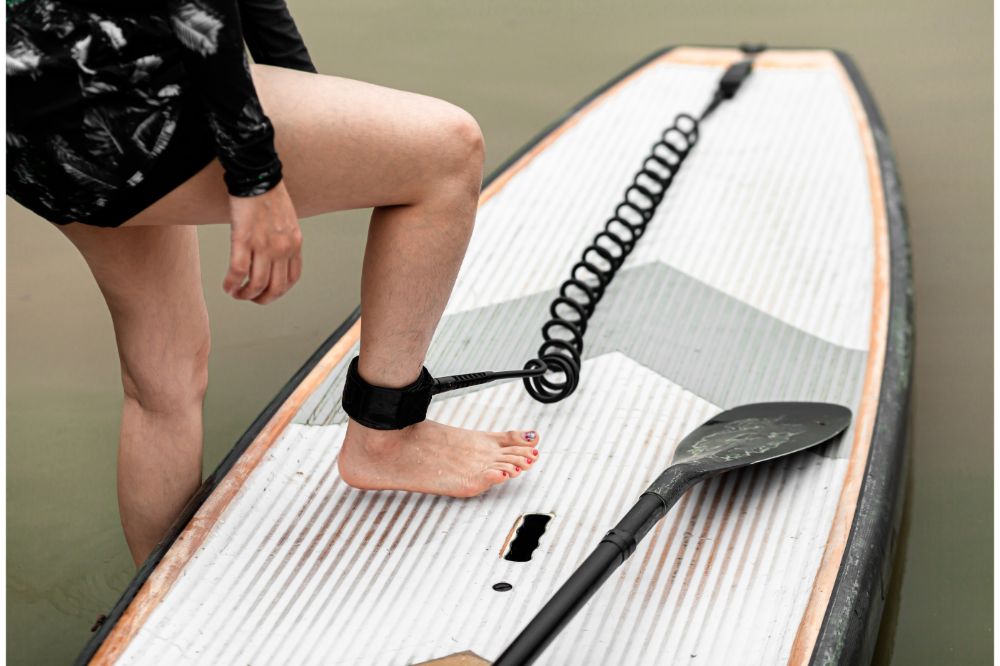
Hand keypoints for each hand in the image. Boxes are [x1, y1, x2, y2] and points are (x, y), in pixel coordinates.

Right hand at [223, 180, 302, 304]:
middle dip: (261, 299)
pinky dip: (232, 283)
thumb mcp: (287, 221)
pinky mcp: (244, 239)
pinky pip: (239, 271)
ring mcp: (264, 245)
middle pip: (276, 288)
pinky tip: (227, 286)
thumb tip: (275, 255)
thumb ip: (284, 240)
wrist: (256, 175)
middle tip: (249, 298)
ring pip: (257, 284)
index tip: (266, 292)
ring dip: (245, 295)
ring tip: (235, 293)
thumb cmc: (268, 195)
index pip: (292, 279)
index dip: (278, 291)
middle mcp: (283, 248)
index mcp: (295, 244)